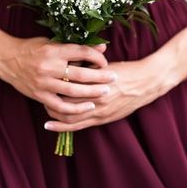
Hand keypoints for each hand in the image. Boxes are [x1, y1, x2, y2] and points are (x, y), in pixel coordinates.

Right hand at [0, 35, 117, 116]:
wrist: (6, 59)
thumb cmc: (31, 48)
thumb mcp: (51, 42)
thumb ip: (75, 47)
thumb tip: (101, 48)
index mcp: (52, 50)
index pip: (81, 52)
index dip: (96, 57)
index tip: (104, 62)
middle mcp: (48, 66)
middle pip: (81, 73)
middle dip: (100, 76)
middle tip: (114, 77)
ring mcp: (43, 82)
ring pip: (73, 91)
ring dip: (92, 92)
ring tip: (105, 92)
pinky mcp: (39, 95)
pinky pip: (60, 105)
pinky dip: (76, 108)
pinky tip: (88, 106)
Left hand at [43, 57, 165, 131]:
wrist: (146, 82)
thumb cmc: (123, 69)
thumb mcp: (102, 64)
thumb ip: (84, 63)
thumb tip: (64, 60)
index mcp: (93, 80)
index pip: (65, 84)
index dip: (51, 83)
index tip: (43, 79)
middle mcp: (95, 97)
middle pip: (64, 101)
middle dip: (49, 98)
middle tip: (40, 93)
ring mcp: (98, 110)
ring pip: (68, 116)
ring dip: (53, 114)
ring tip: (44, 109)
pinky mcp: (102, 119)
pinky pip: (78, 126)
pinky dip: (62, 127)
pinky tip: (50, 126)